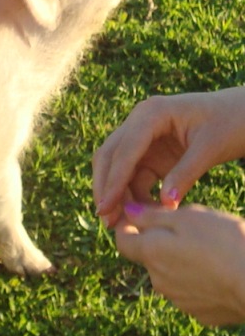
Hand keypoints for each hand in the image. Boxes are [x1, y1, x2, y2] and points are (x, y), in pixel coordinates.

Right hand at [93, 87, 244, 226]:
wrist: (243, 113)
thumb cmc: (231, 124)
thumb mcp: (210, 149)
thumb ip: (185, 174)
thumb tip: (165, 206)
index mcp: (151, 113)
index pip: (124, 150)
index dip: (113, 181)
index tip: (106, 209)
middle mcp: (140, 122)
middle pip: (110, 156)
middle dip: (105, 187)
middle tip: (106, 219)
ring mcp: (143, 136)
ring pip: (117, 167)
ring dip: (116, 193)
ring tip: (119, 222)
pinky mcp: (151, 151)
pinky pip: (134, 175)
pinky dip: (134, 194)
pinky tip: (141, 214)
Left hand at [116, 204, 244, 325]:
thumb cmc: (224, 242)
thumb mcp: (187, 217)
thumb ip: (152, 216)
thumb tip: (127, 211)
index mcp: (150, 253)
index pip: (122, 240)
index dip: (127, 225)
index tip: (141, 215)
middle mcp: (158, 280)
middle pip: (149, 258)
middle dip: (160, 243)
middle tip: (188, 230)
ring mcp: (180, 301)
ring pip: (172, 275)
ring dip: (181, 263)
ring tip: (210, 251)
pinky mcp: (202, 315)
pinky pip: (193, 293)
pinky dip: (200, 282)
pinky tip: (221, 273)